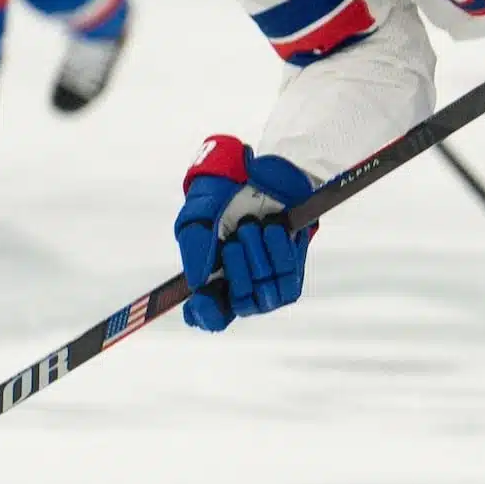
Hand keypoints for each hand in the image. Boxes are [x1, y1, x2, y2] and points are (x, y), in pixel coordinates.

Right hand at [174, 135, 316, 331]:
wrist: (259, 169)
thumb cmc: (221, 195)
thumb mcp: (195, 218)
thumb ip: (193, 250)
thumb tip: (199, 283)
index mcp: (212, 278)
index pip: (209, 314)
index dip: (206, 313)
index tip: (205, 297)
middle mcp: (239, 284)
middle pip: (240, 304)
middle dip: (237, 271)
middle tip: (232, 241)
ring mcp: (267, 280)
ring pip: (265, 296)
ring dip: (257, 259)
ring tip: (252, 227)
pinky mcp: (291, 270)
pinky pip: (288, 280)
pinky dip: (279, 253)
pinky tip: (272, 229)